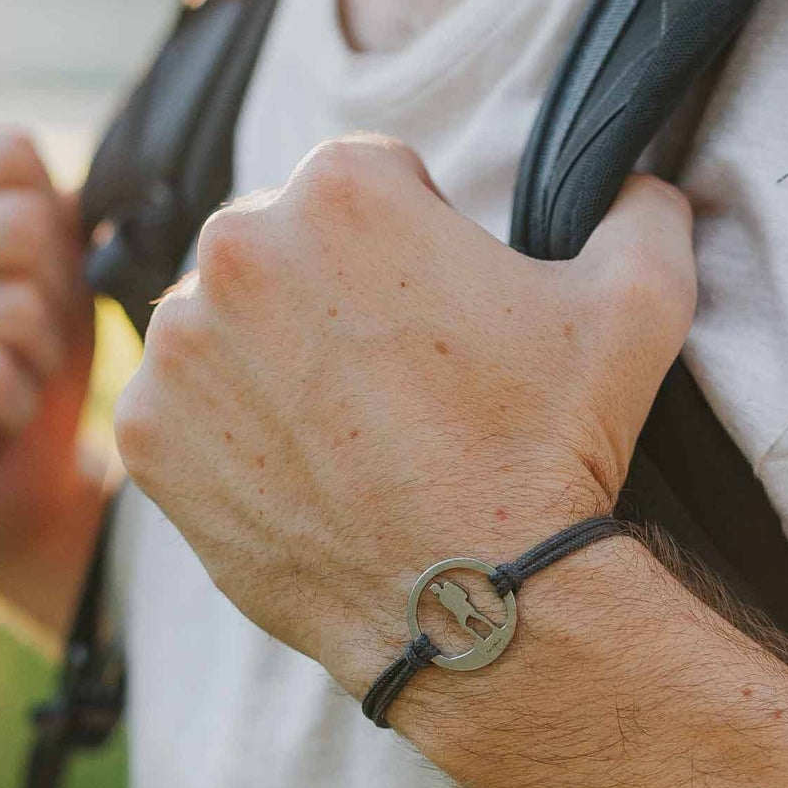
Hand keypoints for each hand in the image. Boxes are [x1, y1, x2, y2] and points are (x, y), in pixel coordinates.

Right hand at [0, 127, 101, 612]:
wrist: (21, 486)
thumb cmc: (36, 364)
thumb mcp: (59, 267)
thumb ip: (63, 205)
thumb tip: (120, 179)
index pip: (12, 157)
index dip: (61, 232)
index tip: (37, 289)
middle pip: (22, 229)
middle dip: (59, 299)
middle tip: (28, 350)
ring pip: (15, 308)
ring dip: (41, 361)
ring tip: (7, 386)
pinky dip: (19, 407)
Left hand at [114, 135, 695, 687]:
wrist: (478, 604)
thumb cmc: (552, 450)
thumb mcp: (639, 303)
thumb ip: (638, 208)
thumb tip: (638, 182)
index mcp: (343, 189)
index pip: (369, 184)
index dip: (417, 246)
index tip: (441, 317)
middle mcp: (237, 248)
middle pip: (283, 248)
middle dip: (332, 295)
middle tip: (394, 384)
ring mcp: (180, 348)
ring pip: (224, 325)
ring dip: (271, 359)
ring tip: (348, 434)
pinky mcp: (149, 437)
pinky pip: (182, 409)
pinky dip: (227, 434)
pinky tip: (297, 473)